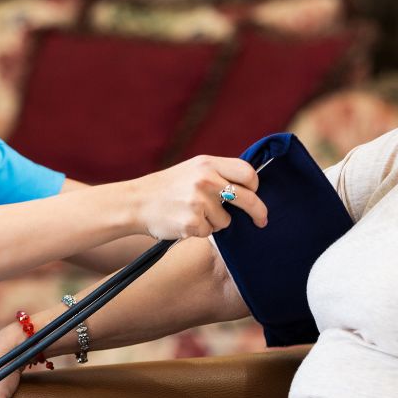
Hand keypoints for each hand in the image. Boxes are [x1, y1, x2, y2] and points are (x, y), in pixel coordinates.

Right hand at [128, 156, 267, 240]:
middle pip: (248, 198)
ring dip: (214, 222)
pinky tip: (184, 222)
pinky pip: (210, 233)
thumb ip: (217, 174)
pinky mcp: (192, 223)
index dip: (254, 185)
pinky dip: (200, 231)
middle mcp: (205, 180)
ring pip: (226, 221)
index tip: (254, 194)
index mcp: (207, 164)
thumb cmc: (167, 188)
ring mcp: (199, 202)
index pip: (247, 172)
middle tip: (262, 221)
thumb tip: (249, 187)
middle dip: (259, 212)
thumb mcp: (192, 170)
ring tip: (192, 213)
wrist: (136, 202)